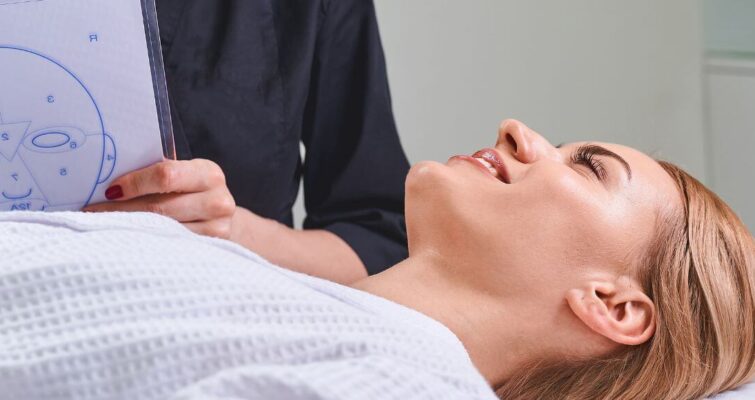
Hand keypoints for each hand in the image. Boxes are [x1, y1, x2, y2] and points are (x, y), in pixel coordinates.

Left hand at [84, 159, 235, 238]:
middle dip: (122, 209)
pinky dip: (144, 241)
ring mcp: (216, 228)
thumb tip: (110, 182)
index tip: (109, 190)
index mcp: (208, 173)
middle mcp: (218, 200)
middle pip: (160, 207)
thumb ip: (157, 173)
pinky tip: (129, 238)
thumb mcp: (182, 174)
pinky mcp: (210, 248)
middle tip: (93, 211)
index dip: (134, 182)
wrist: (219, 216)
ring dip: (128, 227)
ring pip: (161, 229)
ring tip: (105, 225)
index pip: (166, 175)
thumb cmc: (189, 191)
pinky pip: (169, 246)